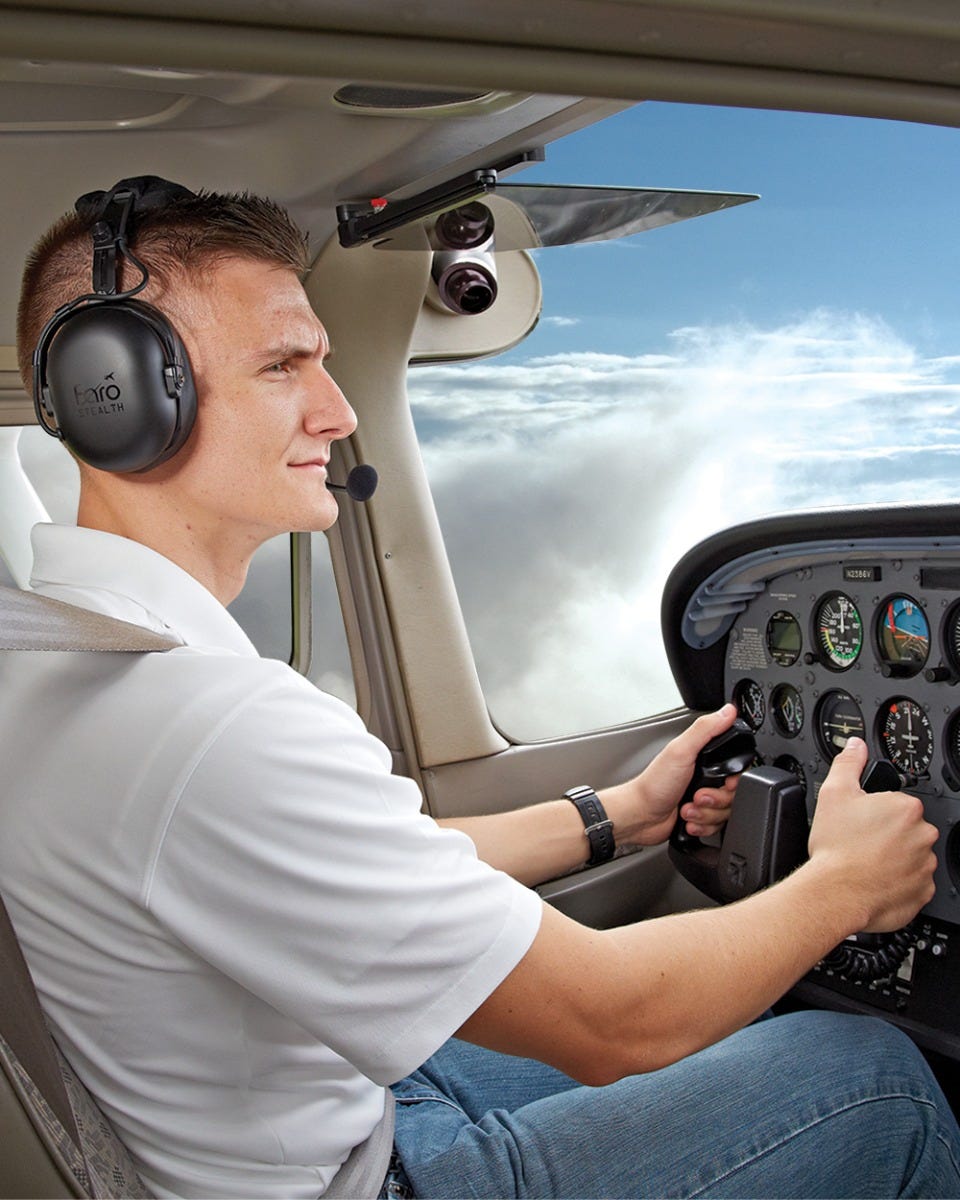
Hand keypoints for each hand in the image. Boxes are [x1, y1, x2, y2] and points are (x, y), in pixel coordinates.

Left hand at [604, 704, 740, 846]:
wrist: (641, 816)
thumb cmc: (654, 784)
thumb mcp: (681, 751)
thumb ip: (705, 729)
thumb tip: (727, 711)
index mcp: (703, 758)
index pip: (737, 769)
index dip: (734, 780)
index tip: (725, 783)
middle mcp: (706, 778)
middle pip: (734, 794)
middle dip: (715, 799)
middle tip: (697, 795)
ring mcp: (704, 799)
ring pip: (725, 813)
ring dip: (706, 813)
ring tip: (688, 807)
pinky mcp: (701, 818)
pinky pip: (716, 827)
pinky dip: (702, 825)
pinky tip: (688, 818)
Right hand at [808, 736, 937, 932]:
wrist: (836, 893)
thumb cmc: (836, 849)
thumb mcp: (833, 793)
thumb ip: (848, 763)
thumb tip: (856, 746)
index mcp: (906, 808)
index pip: (897, 802)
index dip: (875, 811)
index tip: (861, 821)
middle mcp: (922, 835)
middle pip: (906, 828)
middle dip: (886, 833)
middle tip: (860, 840)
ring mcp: (925, 865)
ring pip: (911, 855)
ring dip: (893, 857)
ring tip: (865, 861)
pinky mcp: (922, 892)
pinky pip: (913, 882)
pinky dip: (897, 881)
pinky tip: (874, 879)